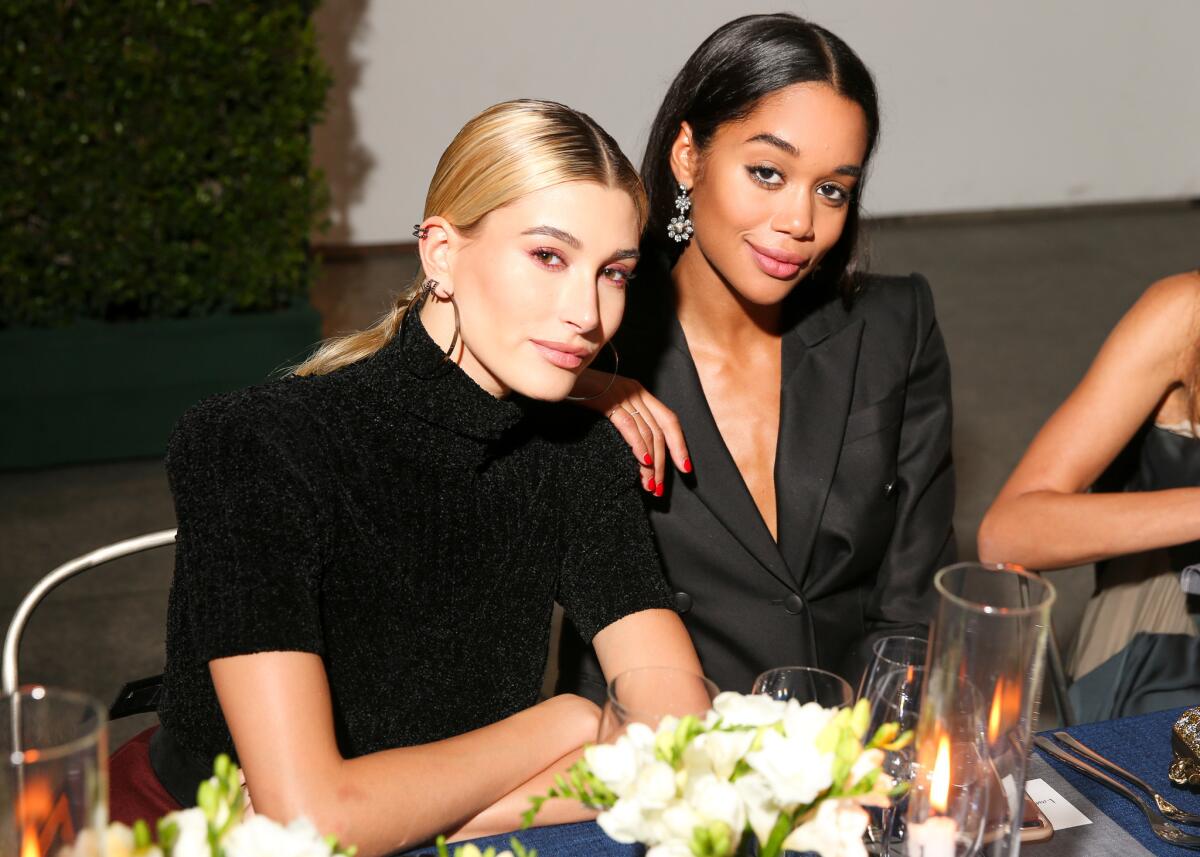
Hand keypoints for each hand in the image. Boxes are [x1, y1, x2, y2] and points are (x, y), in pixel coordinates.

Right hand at [571, 369, 691, 493]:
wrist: (555, 372)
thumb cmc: (578, 392)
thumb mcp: (607, 402)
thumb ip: (625, 417)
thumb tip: (638, 449)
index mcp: (638, 391)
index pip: (669, 419)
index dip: (679, 445)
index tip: (684, 468)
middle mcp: (635, 391)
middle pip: (660, 430)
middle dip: (664, 463)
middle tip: (659, 488)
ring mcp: (622, 394)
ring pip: (647, 432)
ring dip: (651, 463)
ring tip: (649, 485)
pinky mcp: (607, 400)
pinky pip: (629, 426)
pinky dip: (638, 446)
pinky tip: (642, 462)